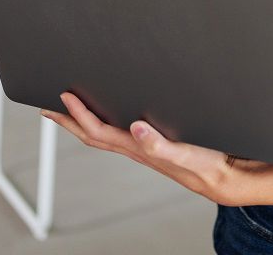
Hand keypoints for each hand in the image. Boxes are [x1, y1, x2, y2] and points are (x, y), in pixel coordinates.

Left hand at [41, 91, 263, 205]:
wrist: (225, 177)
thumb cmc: (207, 165)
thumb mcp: (186, 152)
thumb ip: (160, 144)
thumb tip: (136, 127)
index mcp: (139, 148)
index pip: (99, 131)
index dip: (78, 114)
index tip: (63, 97)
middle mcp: (136, 148)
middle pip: (92, 135)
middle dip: (68, 121)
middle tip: (47, 106)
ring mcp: (143, 148)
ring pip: (104, 135)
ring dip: (82, 122)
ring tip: (70, 109)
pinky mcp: (154, 145)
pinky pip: (120, 134)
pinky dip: (106, 123)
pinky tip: (110, 115)